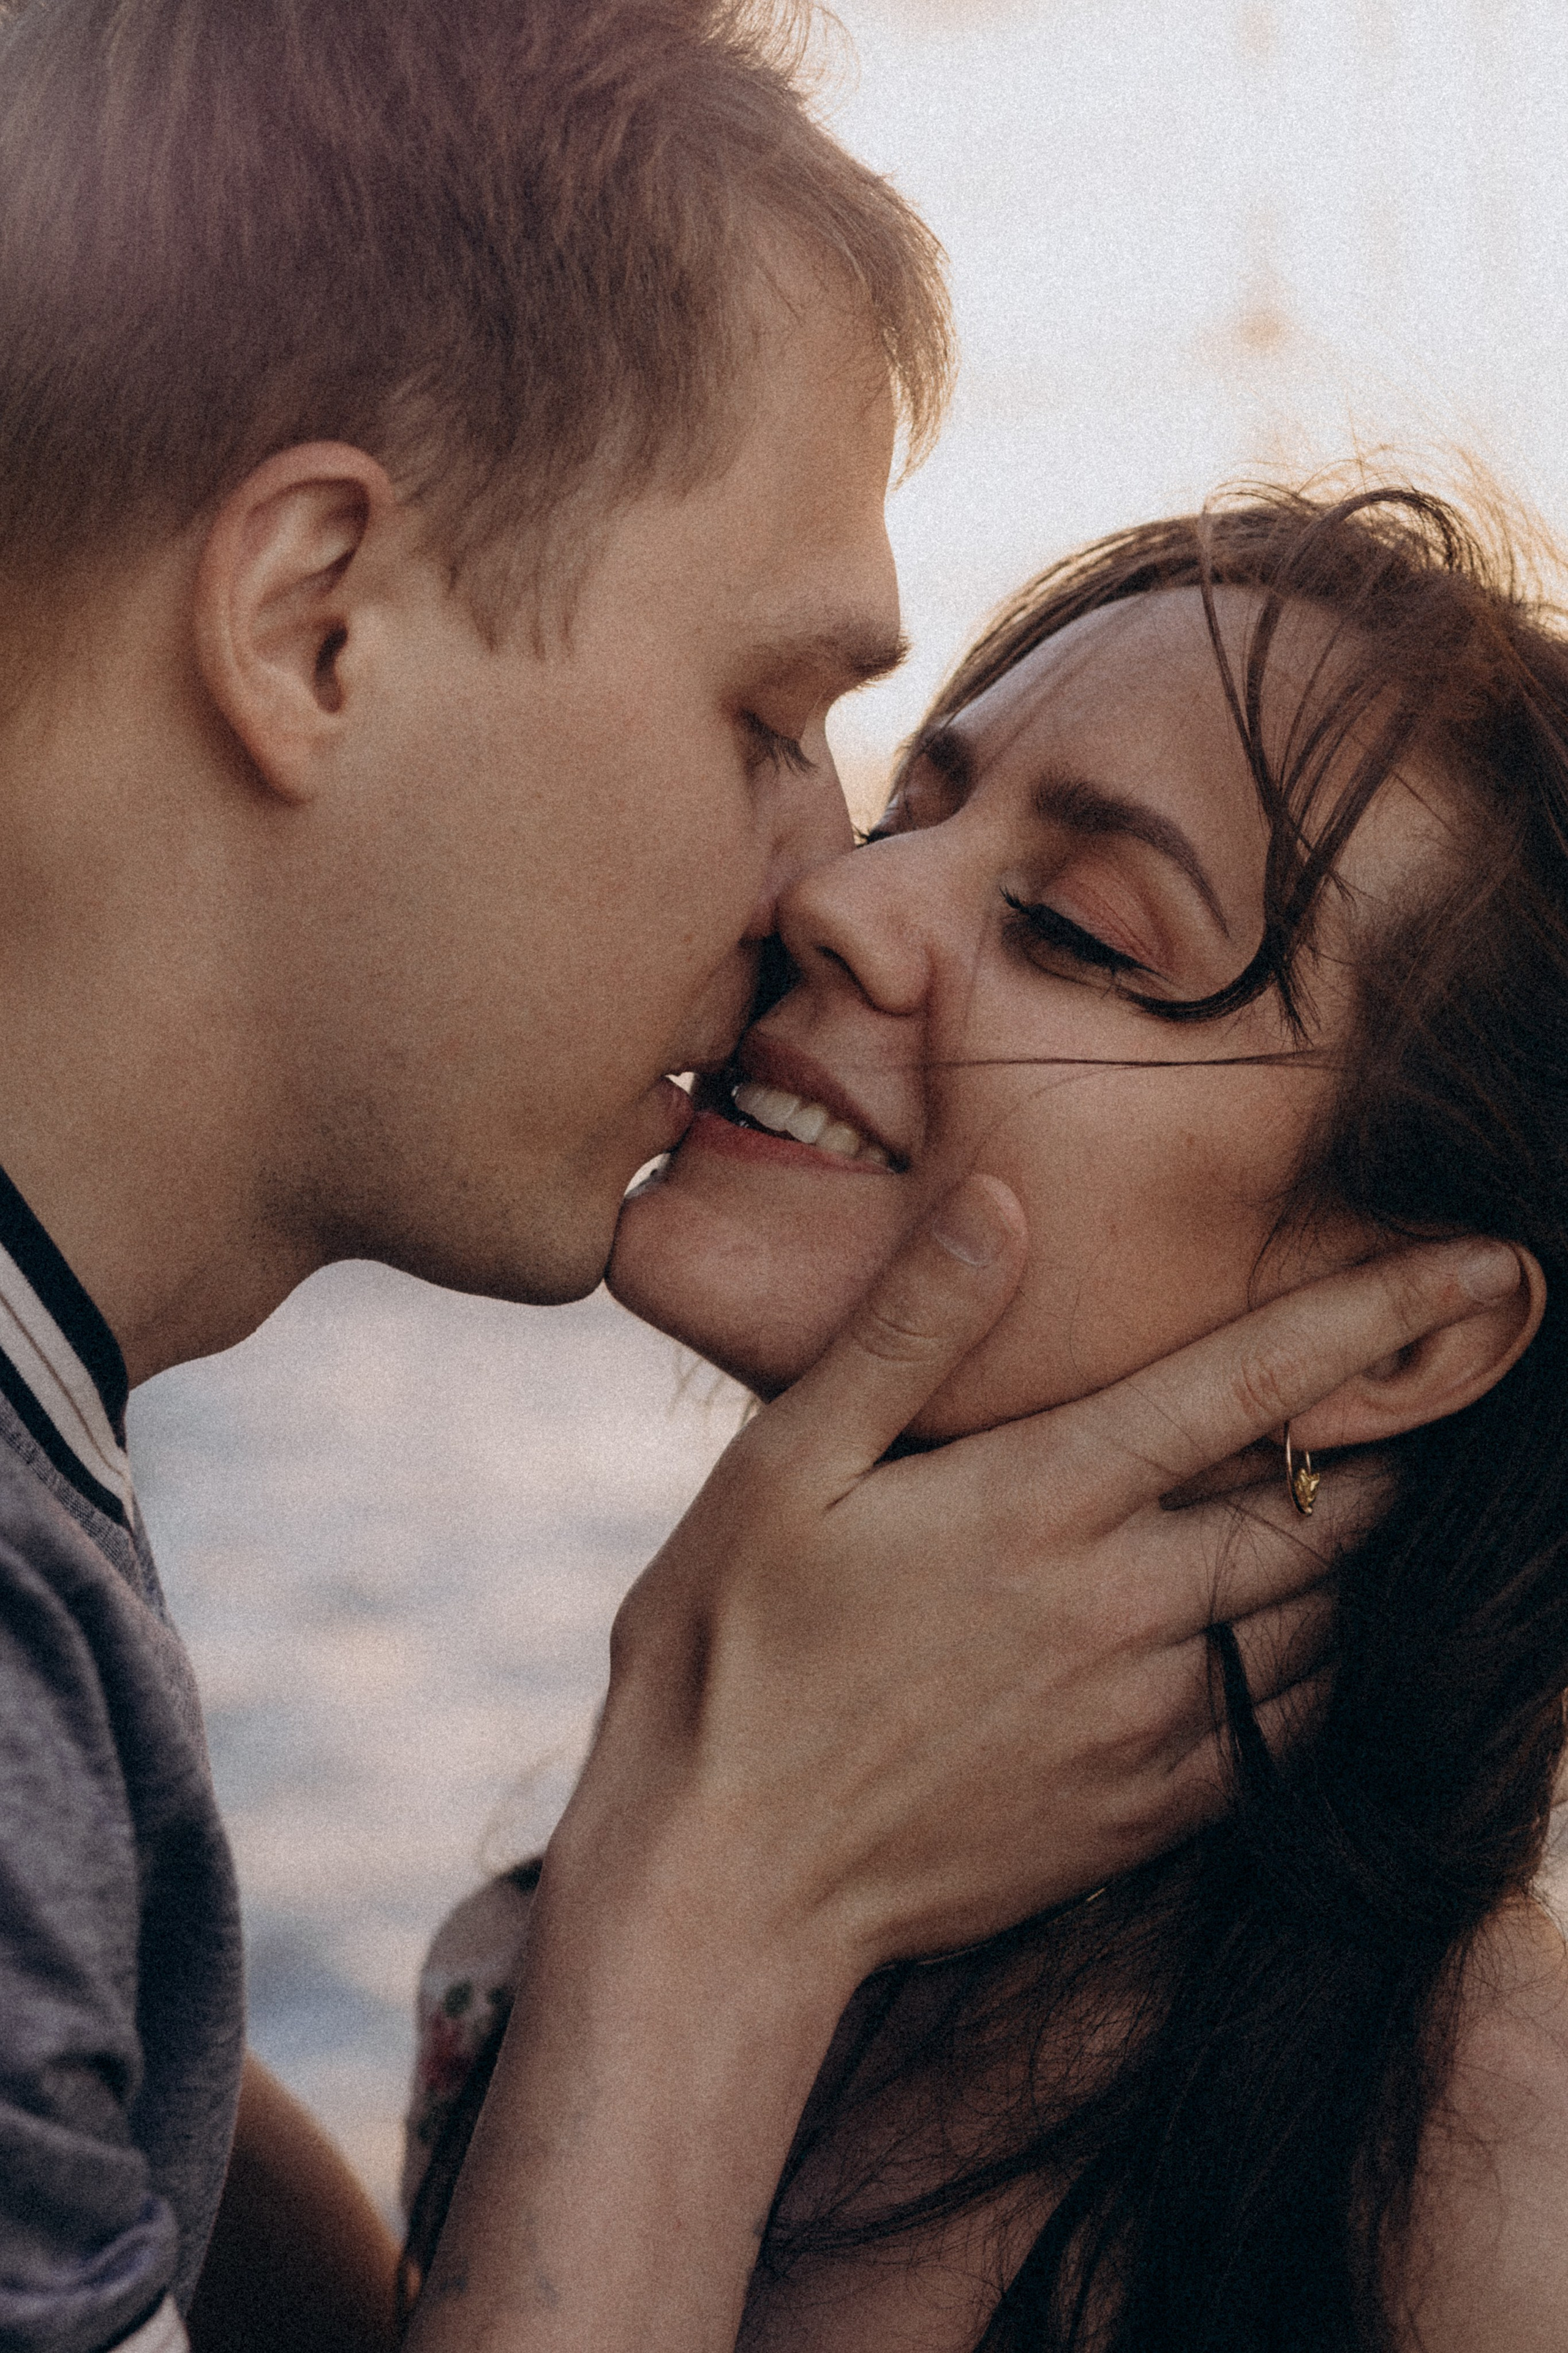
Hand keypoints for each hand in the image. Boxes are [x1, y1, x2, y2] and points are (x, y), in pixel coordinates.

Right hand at [561, 1178, 1520, 1986]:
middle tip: (1426, 1400)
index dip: (1379, 1316)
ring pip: (1325, 1628)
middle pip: (1325, 1513)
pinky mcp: (1139, 1816)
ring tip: (1378, 1511)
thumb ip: (907, 1330)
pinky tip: (1313, 1647)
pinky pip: (1286, 1736)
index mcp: (1039, 1503)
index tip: (1487, 1268)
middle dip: (1394, 1448)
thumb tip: (1003, 1201)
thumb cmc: (731, 1652)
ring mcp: (1140, 1725)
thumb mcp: (783, 1465)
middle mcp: (1117, 1611)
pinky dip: (1326, 1677)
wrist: (722, 1883)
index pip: (1248, 1386)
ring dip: (1364, 1564)